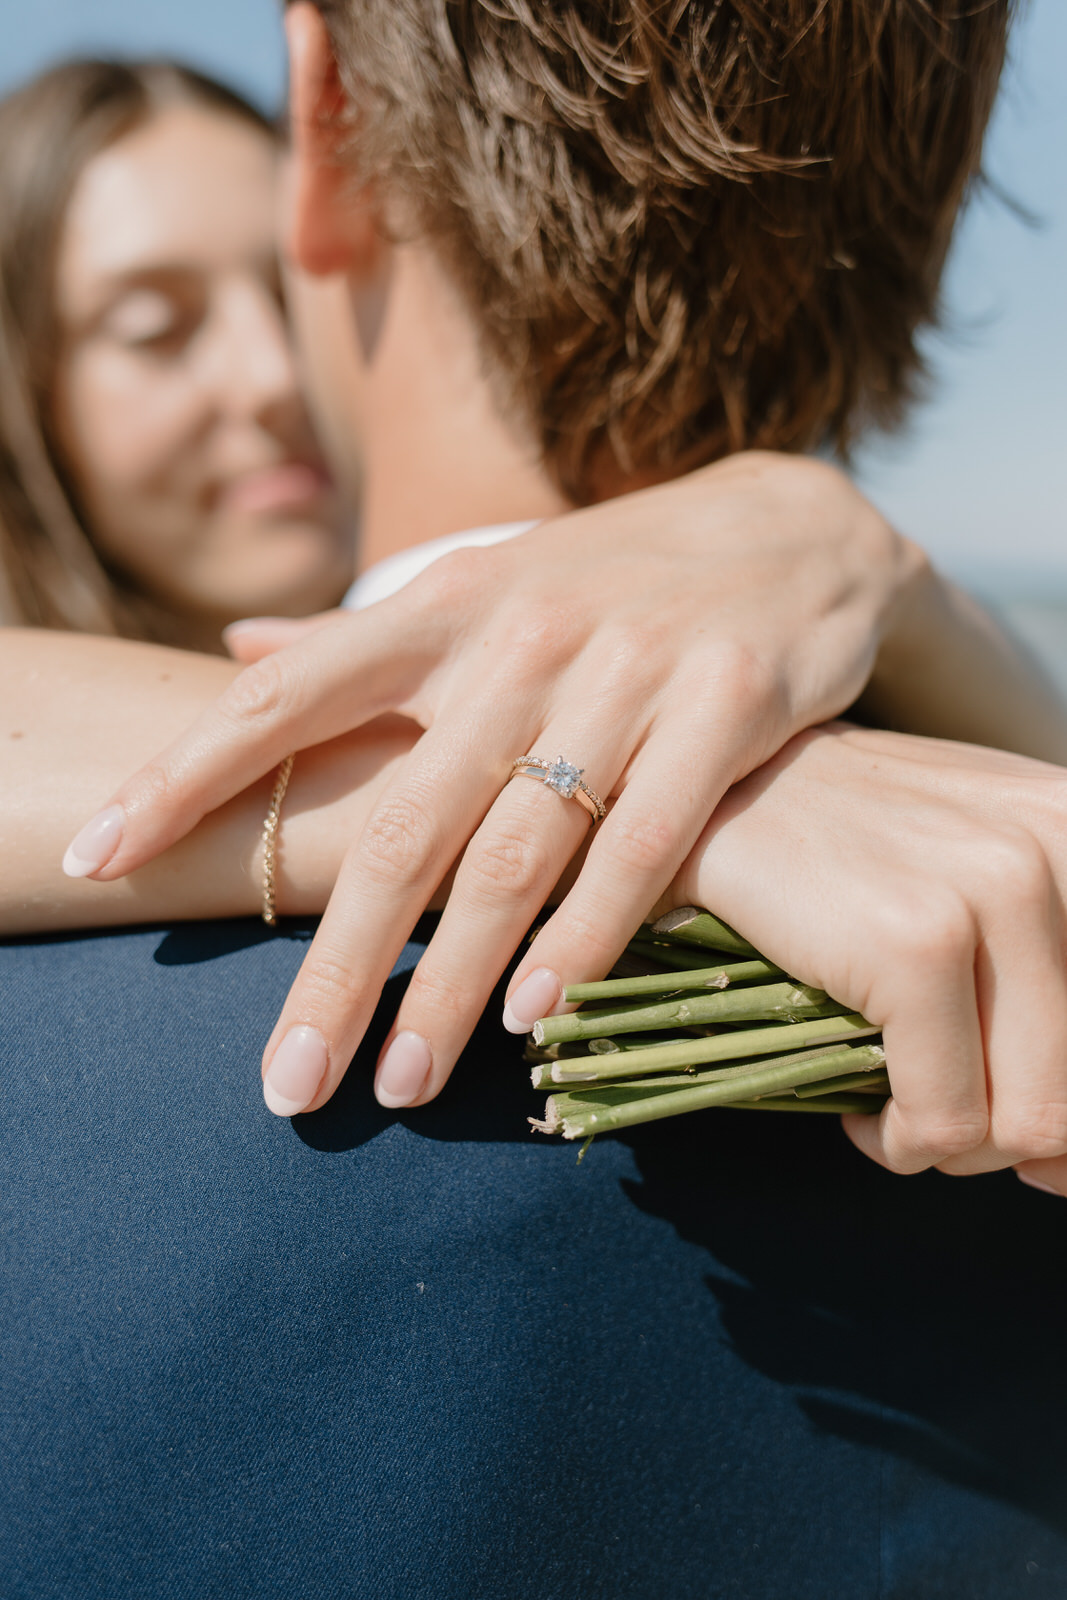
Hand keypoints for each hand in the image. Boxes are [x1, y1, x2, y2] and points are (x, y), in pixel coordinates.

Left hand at [65, 453, 913, 1113]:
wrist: (795, 527)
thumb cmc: (612, 580)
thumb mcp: (485, 584)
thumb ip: (366, 636)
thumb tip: (235, 652)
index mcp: (444, 606)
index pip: (288, 691)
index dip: (186, 773)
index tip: (101, 856)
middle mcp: (522, 634)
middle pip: (402, 819)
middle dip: (335, 963)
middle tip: (286, 1084)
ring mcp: (629, 666)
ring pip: (518, 849)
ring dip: (450, 980)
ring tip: (396, 1083)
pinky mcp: (730, 701)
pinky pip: (646, 841)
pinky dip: (588, 937)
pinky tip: (538, 1018)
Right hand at [661, 721, 1066, 1192]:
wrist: (699, 787)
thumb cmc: (833, 847)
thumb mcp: (972, 876)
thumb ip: (1041, 976)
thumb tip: (1064, 1159)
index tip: (1030, 1144)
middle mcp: (1059, 844)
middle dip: (1008, 1137)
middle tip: (937, 1119)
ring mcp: (997, 889)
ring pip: (1030, 1121)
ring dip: (953, 1144)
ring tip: (896, 1109)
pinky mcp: (916, 943)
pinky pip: (943, 1119)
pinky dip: (898, 1143)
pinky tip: (860, 1112)